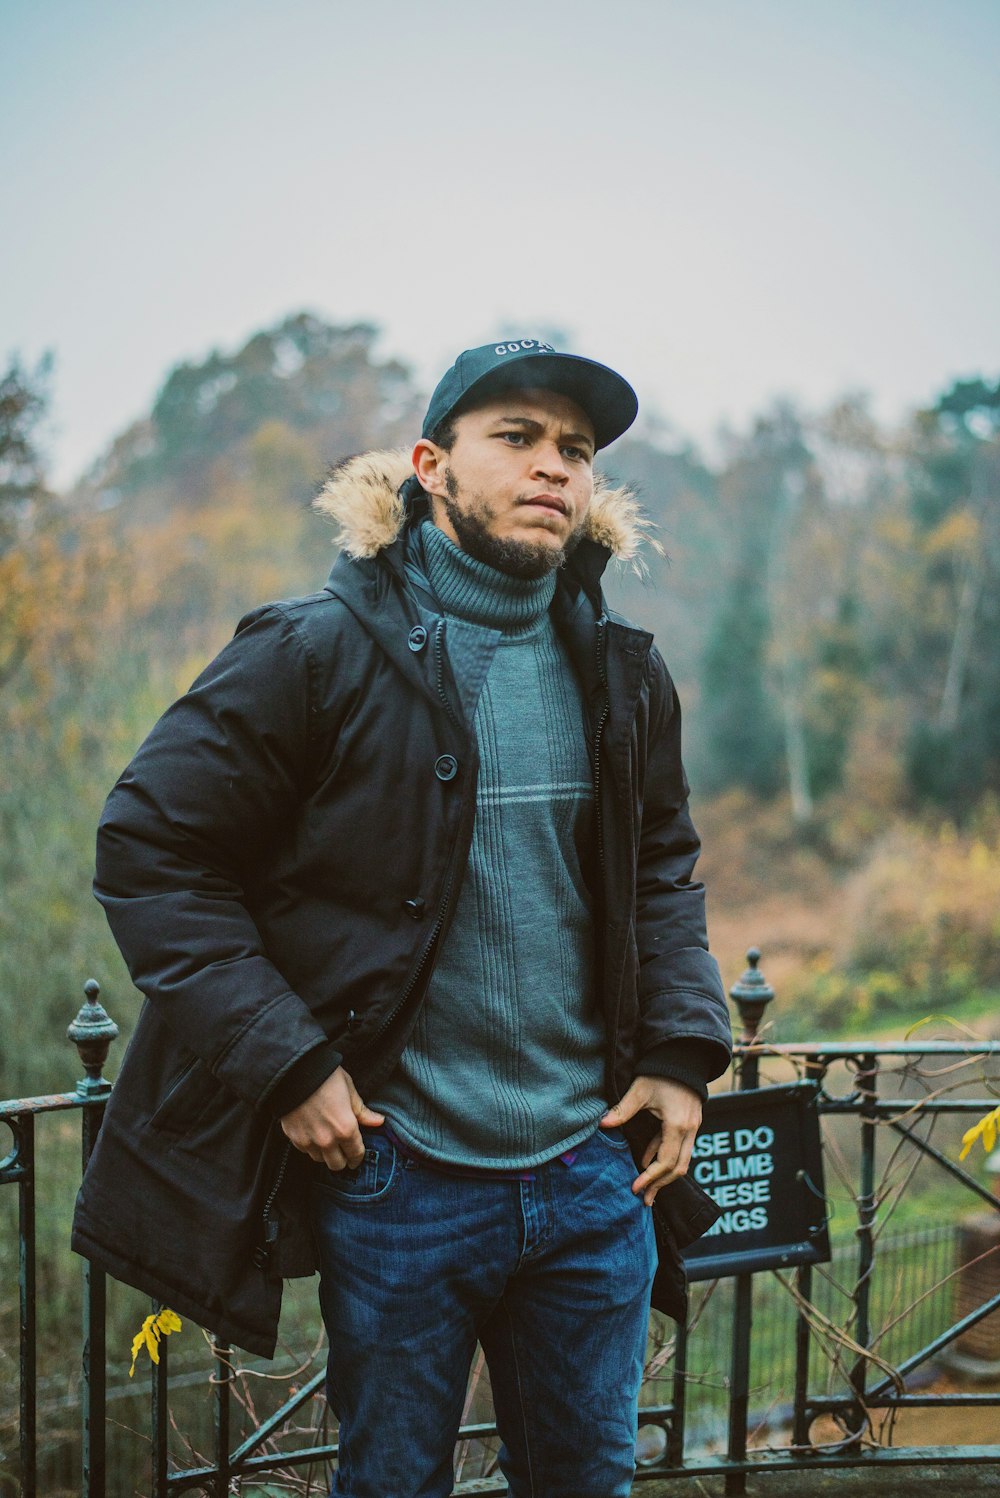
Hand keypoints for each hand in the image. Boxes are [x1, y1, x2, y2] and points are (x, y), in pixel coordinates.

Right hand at [280, 1066, 384, 1170]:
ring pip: (320, 1160)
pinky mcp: (294, 1138)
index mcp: (346, 1129)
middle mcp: (328, 1140)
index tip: (356, 1157)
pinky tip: (312, 1133)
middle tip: (342, 1150)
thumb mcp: (349, 1090)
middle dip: (342, 1159)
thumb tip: (379, 1121)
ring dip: (325, 1153)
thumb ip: (362, 1111)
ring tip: (327, 1139)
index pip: (356, 1154)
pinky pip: (305, 1151)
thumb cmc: (325, 1077)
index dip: (358, 1157)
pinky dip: (310, 1146)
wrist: (294, 1072)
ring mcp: (309, 1141)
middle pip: (337, 1165)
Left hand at [601, 1075, 702, 1205]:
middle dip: (660, 1185)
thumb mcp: (640, 1090)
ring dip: (664, 1176)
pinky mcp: (690, 1125)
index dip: (650, 1178)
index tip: (635, 1189)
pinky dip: (665, 1158)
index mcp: (677, 1125)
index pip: (665, 1161)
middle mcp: (689, 1131)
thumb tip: (602, 1124)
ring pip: (682, 1162)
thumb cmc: (661, 1073)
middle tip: (643, 1199)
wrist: (684, 1058)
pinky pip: (680, 1149)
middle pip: (678, 1168)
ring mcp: (693, 1128)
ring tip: (648, 1189)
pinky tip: (647, 1162)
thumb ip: (623, 1110)